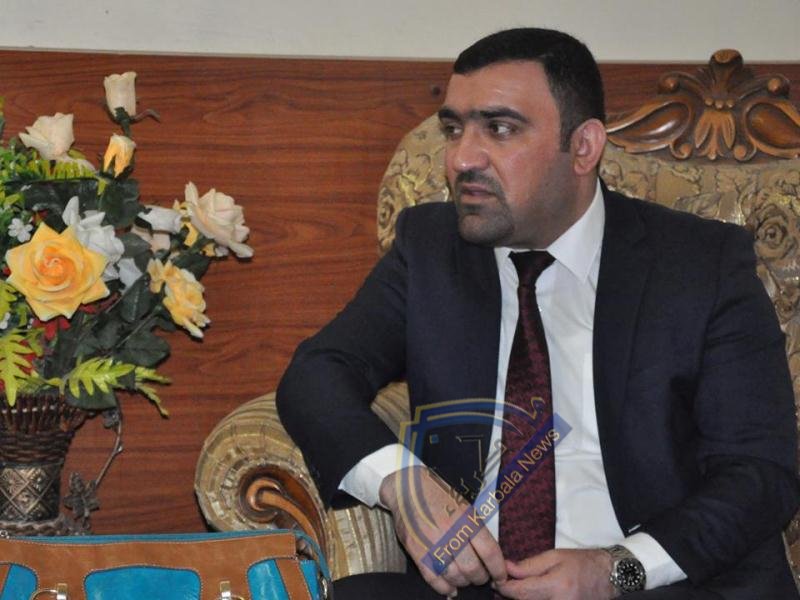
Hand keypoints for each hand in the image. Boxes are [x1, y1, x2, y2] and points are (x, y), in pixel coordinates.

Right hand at [379, 465, 506, 595]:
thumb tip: (490, 557)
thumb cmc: (439, 495)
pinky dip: (443, 588)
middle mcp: (451, 532)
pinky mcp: (417, 550)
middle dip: (480, 578)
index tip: (500, 577)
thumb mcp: (464, 506)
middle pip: (472, 568)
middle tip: (480, 577)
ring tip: (464, 580)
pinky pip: (433, 578)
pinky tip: (449, 589)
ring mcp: (433, 542)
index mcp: (466, 519)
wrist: (407, 488)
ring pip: (454, 576)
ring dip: (462, 583)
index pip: (489, 552)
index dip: (498, 569)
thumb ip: (476, 530)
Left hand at [493, 548, 617, 599]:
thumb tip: (506, 569)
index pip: (521, 593)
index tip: (495, 581)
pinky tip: (528, 597)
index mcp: (557, 586)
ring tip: (514, 592)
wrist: (609, 576)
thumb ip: (529, 566)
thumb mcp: (555, 557)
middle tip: (499, 587)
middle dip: (509, 597)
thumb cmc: (582, 563)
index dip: (504, 588)